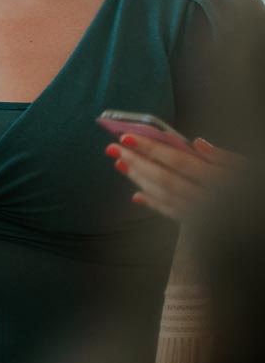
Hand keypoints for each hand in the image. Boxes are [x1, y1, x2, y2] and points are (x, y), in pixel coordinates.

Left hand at [108, 134, 242, 221]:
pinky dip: (154, 203)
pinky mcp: (200, 225)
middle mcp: (208, 199)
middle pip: (165, 178)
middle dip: (136, 162)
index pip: (178, 161)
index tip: (126, 137)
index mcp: (219, 180)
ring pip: (164, 196)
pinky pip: (172, 214)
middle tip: (113, 148)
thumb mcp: (248, 168)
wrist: (259, 218)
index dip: (151, 149)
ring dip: (139, 180)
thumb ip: (223, 157)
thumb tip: (197, 143)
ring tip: (120, 164)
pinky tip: (137, 194)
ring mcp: (202, 214)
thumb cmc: (254, 187)